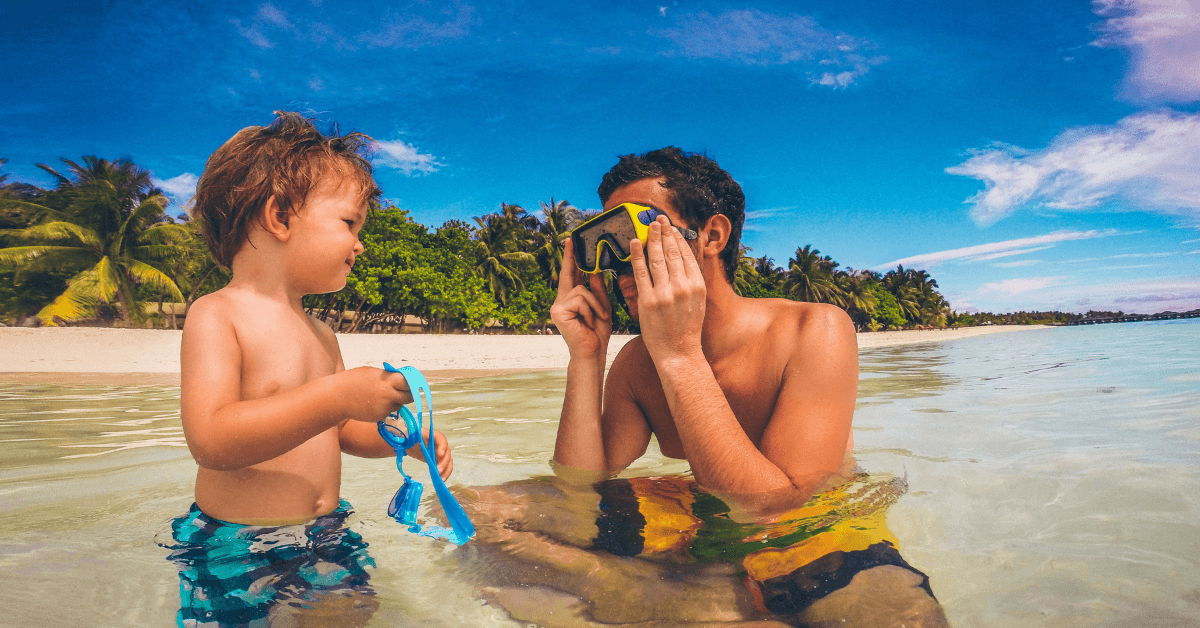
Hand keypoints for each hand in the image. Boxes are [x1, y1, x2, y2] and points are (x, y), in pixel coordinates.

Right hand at [340, 366, 412, 421]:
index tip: (414, 382)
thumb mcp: (372, 373)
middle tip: (406, 391)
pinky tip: (372, 403)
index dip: (412, 382)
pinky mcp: (380, 416)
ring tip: (381, 395)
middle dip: (409, 394)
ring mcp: (384, 406)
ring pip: (399, 405)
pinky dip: (385, 408)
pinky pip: (388, 412)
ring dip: (396, 401)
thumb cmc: (352, 381)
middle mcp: (388, 394)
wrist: (337, 397)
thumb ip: (388, 377)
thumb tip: (400, 379)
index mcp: (387, 380)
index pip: (409, 382)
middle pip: (409, 396)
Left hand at [408, 429, 453, 480]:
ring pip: (448, 460)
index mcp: (432, 435)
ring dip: (446, 470)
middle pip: (446, 452)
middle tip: (438, 471)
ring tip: (441, 479)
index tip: (440, 454)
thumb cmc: (410, 437)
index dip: (442, 445)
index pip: (441, 438)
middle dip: (444, 462)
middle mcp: (439, 443)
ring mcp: (441, 451)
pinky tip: (440, 480)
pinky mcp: (439, 459)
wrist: (412, 442)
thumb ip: (407, 436)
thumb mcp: (408, 436)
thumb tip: (404, 438)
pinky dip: (445, 473)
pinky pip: (445, 466)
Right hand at [550, 238, 612, 358]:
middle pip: (568, 274)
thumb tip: (594, 269)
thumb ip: (597, 289)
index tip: (570, 242)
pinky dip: (590, 310)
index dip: (570, 258)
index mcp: (571, 298)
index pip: (572, 274)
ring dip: (595, 304)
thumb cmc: (597, 332)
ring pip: (582, 290)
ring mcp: (558, 305)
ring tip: (596, 319)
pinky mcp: (558, 311)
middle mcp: (561, 300)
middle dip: (570, 257)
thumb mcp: (601, 306)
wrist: (592, 352)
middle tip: (570, 239)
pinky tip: (588, 323)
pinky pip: (581, 300)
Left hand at [628, 217, 705, 361]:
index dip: (678, 238)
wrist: (678, 353)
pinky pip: (640, 272)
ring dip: (653, 238)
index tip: (672, 227)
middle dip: (665, 232)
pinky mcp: (648, 301)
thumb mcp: (697, 302)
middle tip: (659, 218)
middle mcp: (682, 287)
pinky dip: (637, 255)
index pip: (686, 255)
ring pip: (657, 259)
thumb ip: (691, 281)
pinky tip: (635, 242)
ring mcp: (664, 294)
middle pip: (672, 253)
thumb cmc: (686, 329)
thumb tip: (684, 259)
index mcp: (697, 286)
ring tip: (650, 225)